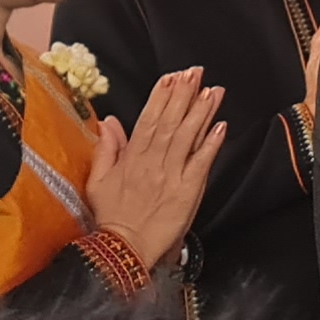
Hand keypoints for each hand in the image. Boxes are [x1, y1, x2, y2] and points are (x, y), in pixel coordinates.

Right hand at [88, 67, 226, 270]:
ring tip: (213, 90)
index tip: (172, 76)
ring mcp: (171, 175)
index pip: (148, 120)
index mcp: (132, 157)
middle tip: (196, 72)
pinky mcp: (187, 191)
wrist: (124, 248)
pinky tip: (221, 125)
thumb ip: (106, 149)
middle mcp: (152, 161)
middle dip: (184, 94)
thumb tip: (108, 121)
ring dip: (201, 112)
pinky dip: (211, 143)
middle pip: (171, 122)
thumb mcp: (98, 180)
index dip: (161, 97)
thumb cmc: (112, 216)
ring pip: (187, 136)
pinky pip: (200, 162)